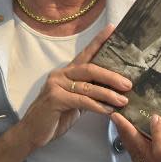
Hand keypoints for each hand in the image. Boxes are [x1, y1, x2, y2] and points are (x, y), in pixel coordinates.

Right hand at [0, 23, 131, 161]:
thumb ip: (89, 94)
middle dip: (111, 75)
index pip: (86, 54)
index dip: (99, 41)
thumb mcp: (75, 103)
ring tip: (123, 100)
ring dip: (108, 93)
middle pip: (90, 68)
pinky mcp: (55, 98)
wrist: (32, 132)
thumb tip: (114, 92)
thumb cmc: (55, 117)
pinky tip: (108, 111)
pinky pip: (81, 100)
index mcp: (67, 72)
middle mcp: (61, 74)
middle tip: (128, 83)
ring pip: (88, 85)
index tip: (113, 29)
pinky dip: (97, 106)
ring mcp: (56, 85)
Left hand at [111, 99, 160, 161]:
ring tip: (117, 119)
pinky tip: (124, 131)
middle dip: (128, 132)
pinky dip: (129, 144)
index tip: (155, 117)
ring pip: (135, 156)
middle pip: (142, 153)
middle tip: (118, 115)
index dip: (157, 134)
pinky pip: (135, 159)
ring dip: (125, 137)